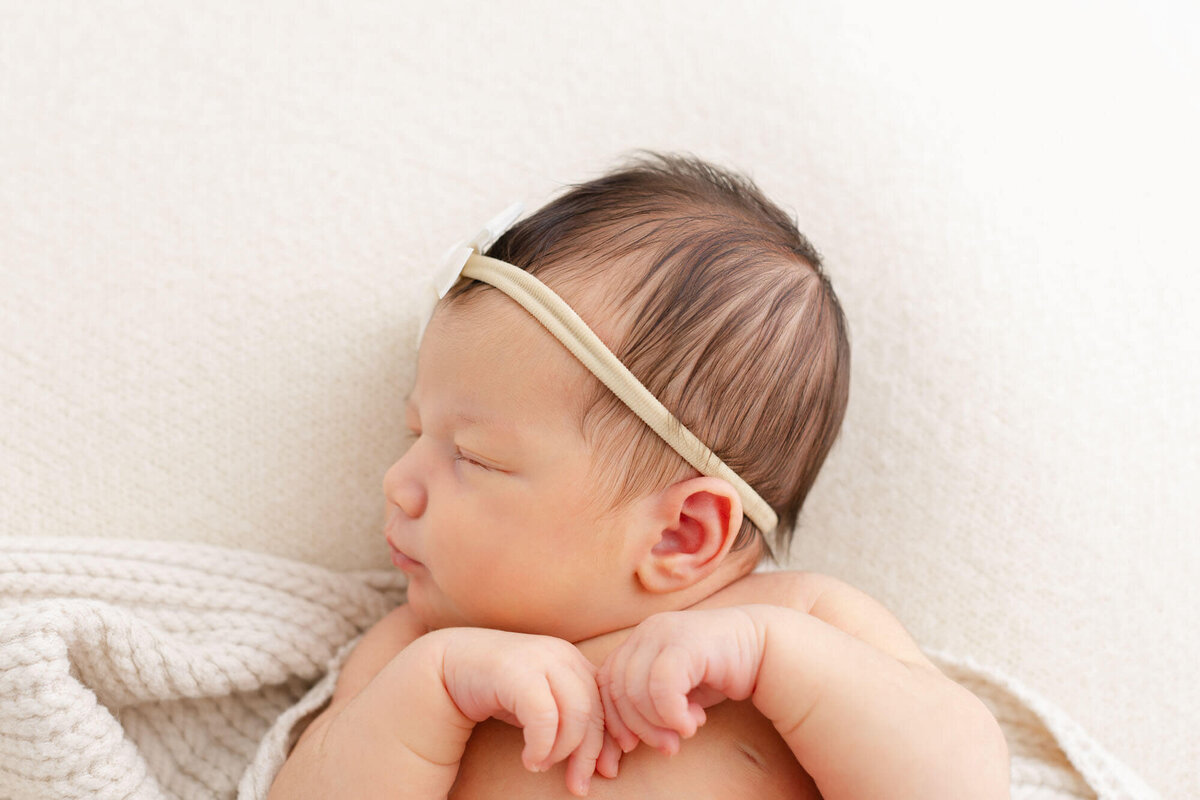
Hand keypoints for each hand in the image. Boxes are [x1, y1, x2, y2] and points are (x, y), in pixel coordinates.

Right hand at [439, 629, 617, 795]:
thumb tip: (606, 764)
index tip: (608, 771)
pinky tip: (529, 760)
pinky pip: (545, 717)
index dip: (612, 740)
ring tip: (541, 766)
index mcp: (575, 661)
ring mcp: (541, 659)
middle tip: (578, 785)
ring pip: (576, 714)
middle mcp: (563, 655)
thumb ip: (570, 723)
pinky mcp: (517, 671)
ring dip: (562, 751)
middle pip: (594, 712)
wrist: (449, 665)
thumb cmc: (500, 689)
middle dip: (590, 754)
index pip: (607, 704)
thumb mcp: (542, 704)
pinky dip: (542, 746)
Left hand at [596, 607, 765, 755]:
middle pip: (617, 690)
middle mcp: (646, 632)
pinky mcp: (685, 641)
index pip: (604, 685)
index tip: (626, 751)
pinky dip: (672, 714)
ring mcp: (664, 632)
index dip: (611, 722)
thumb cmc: (716, 674)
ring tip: (684, 733)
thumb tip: (615, 751)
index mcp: (637, 642)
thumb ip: (645, 712)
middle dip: (636, 728)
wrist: (763, 650)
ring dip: (658, 724)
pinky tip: (693, 722)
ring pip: (636, 690)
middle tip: (666, 748)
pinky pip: (662, 686)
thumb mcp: (673, 694)